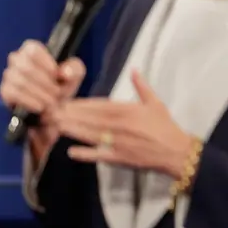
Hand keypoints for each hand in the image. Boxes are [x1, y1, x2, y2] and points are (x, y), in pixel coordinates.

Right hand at [0, 39, 86, 137]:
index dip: (44, 62)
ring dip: (38, 93)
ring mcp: (9, 75)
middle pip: (24, 66)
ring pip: (19, 81)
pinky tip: (40, 106)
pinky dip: (28, 101)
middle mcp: (17, 59)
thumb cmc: (63, 83)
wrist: (54, 104)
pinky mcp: (5, 91)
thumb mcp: (75, 73)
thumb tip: (65, 72)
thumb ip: (74, 69)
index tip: (55, 73)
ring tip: (52, 101)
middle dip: (44, 82)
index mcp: (32, 49)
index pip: (31, 49)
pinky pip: (12, 94)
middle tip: (57, 92)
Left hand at [54, 70, 194, 179]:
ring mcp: (118, 142)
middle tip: (52, 112)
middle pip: (91, 118)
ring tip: (56, 125)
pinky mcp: (118, 158)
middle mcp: (120, 125)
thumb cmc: (165, 126)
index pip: (100, 105)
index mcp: (128, 110)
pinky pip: (98, 155)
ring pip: (90, 134)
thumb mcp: (155, 102)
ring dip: (72, 130)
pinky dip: (85, 154)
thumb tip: (133, 69)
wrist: (175, 151)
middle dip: (71, 115)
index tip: (66, 101)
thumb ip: (142, 86)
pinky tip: (71, 151)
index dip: (82, 103)